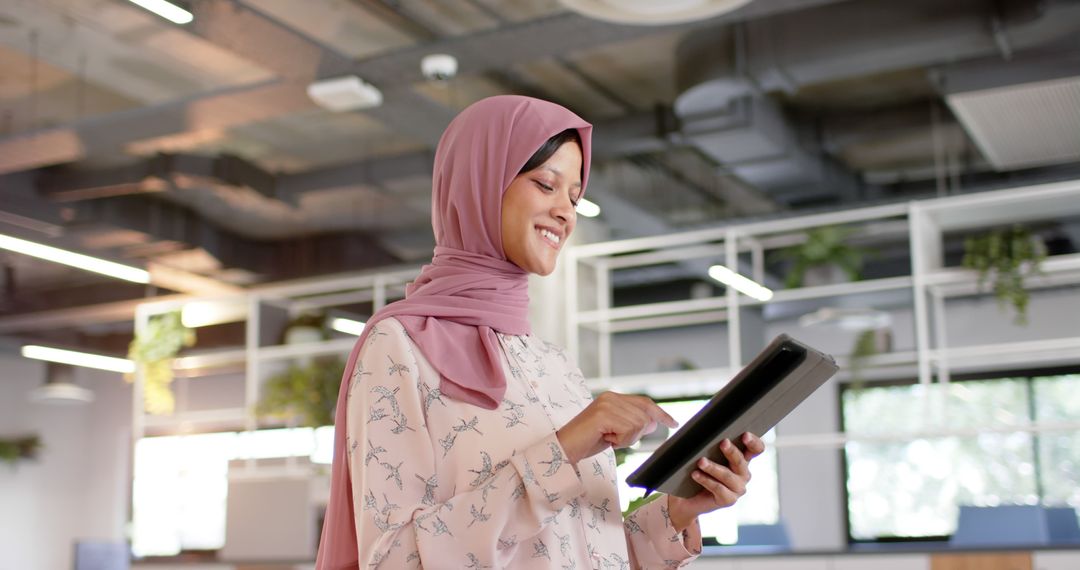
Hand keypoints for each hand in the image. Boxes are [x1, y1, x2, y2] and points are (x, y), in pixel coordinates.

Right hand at [556, 392, 677, 463]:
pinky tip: (606, 439)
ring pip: (638, 425)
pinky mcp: (603, 414)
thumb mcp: (615, 431)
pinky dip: (620, 441)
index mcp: (613, 397)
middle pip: (645, 417)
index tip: (673, 423)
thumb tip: (654, 422)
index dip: (660, 413)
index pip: (645, 403)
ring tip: (608, 438)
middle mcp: (611, 397)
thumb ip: (633, 423)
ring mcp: (607, 404)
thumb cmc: (587, 441)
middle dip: (635, 434)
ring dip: (626, 439)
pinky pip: (628, 430)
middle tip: (614, 438)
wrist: (564, 448)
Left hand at [667, 432, 765, 531]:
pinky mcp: (728, 500)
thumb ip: (707, 443)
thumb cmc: (698, 469)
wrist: (689, 497)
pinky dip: (706, 480)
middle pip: (741, 461)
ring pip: (727, 475)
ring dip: (713, 467)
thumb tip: (692, 428)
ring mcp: (737, 488)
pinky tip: (696, 474)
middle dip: (732, 451)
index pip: (756, 449)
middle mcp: (743, 473)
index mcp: (742, 458)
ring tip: (701, 461)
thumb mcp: (704, 453)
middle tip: (723, 442)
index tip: (745, 435)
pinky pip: (718, 488)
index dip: (753, 442)